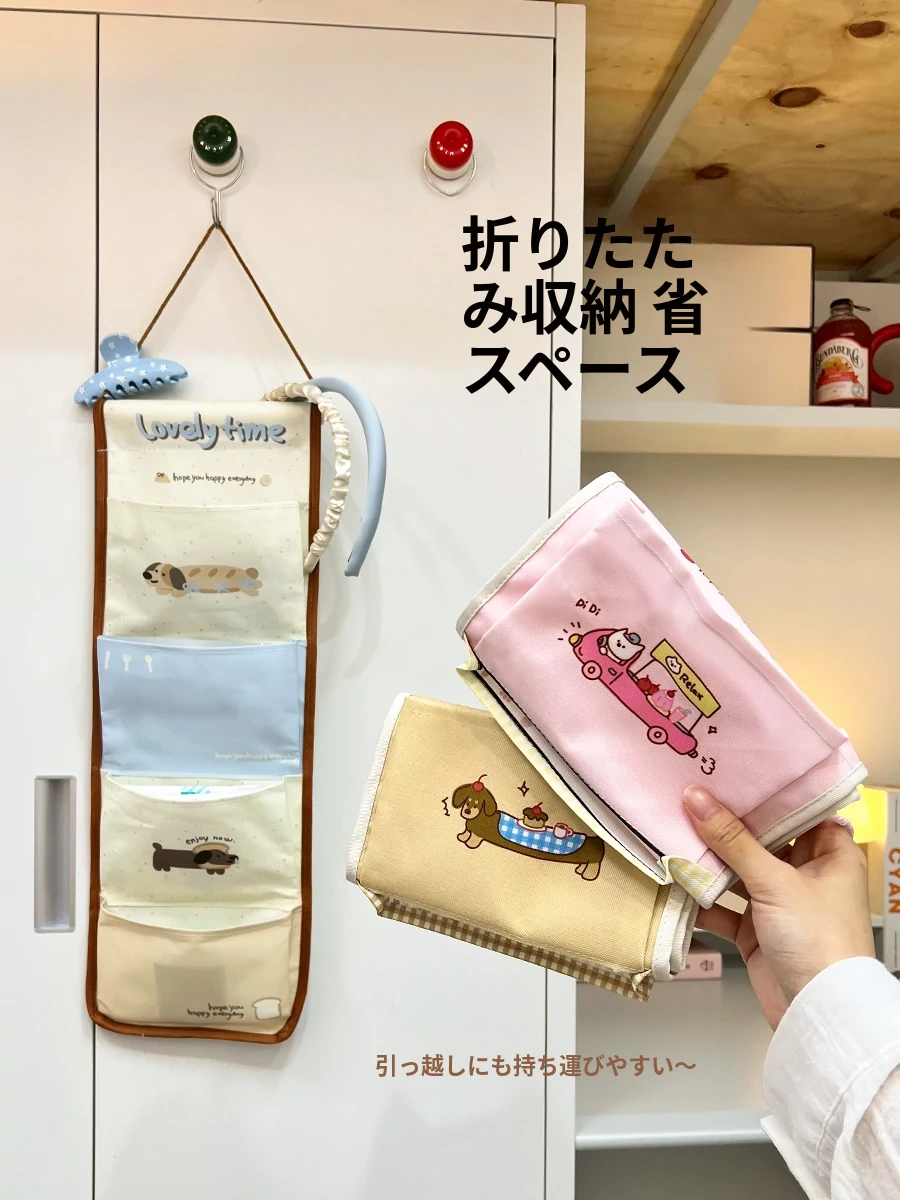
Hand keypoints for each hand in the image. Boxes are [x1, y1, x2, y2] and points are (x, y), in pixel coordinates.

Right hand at [683, 786, 875, 1029]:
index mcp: (830, 854)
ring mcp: (780, 904)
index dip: (766, 792)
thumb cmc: (819, 941)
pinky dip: (702, 900)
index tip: (731, 771)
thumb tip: (698, 798)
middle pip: (762, 839)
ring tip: (674, 831)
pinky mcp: (758, 932)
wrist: (818, 1013)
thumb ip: (732, 840)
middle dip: (727, 825)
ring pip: (739, 872)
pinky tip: (675, 883)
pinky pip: (725, 908)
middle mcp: (807, 875)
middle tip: (692, 794)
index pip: (797, 810)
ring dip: (710, 862)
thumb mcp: (774, 881)